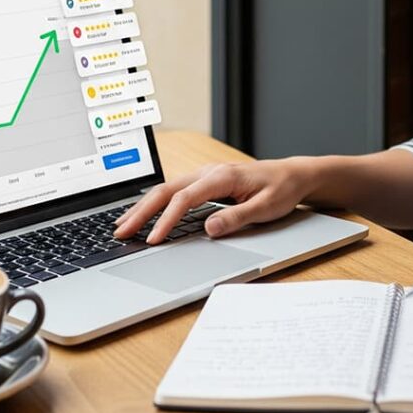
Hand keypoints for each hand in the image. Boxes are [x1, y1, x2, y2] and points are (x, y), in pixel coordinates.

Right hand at [113, 157, 315, 243]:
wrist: (292, 175)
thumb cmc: (281, 190)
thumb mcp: (266, 208)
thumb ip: (237, 218)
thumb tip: (209, 229)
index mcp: (221, 177)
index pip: (184, 199)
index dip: (166, 220)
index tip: (152, 239)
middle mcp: (208, 172)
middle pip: (166, 190)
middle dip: (141, 211)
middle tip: (121, 232)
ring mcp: (204, 175)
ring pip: (166, 189)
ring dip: (143, 207)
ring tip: (122, 225)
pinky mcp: (204, 181)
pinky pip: (174, 190)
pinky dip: (155, 203)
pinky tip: (144, 214)